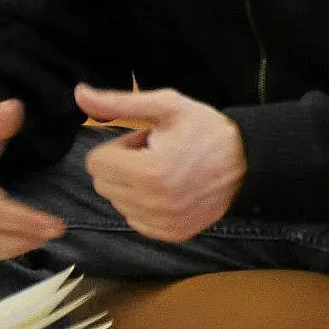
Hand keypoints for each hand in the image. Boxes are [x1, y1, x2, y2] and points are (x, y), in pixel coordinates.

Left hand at [74, 84, 245, 241]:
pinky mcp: (172, 234)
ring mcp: (164, 223)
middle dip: (123, 166)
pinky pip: (136, 220)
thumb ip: (119, 103)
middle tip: (156, 155)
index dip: (120, 146)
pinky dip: (146, 205)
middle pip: (103, 184)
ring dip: (134, 186)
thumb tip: (80, 94)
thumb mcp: (165, 107)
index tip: (147, 142)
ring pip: (118, 203)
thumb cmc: (205, 129)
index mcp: (149, 171)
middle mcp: (154, 203)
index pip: (96, 163)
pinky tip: (170, 190)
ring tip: (165, 172)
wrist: (249, 161)